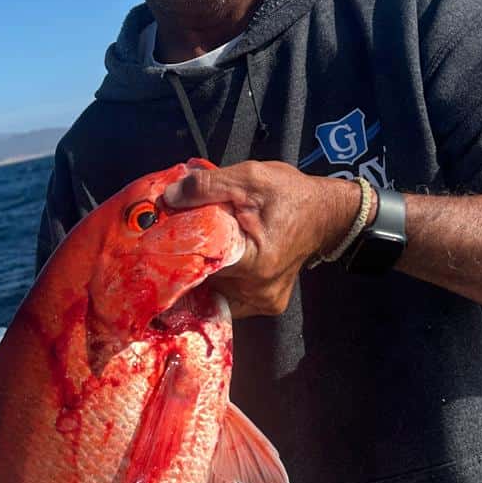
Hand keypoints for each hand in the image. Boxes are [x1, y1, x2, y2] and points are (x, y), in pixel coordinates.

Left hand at [163, 161, 360, 316]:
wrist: (326, 215)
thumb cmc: (291, 194)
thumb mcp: (251, 177)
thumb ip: (208, 186)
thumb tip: (169, 196)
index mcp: (257, 262)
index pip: (202, 264)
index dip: (177, 251)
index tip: (155, 242)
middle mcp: (259, 292)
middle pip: (205, 281)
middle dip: (187, 260)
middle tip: (170, 241)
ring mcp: (263, 303)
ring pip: (214, 292)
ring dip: (201, 272)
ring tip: (193, 249)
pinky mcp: (264, 305)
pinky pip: (228, 297)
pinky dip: (217, 281)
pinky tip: (212, 262)